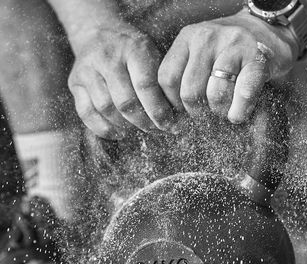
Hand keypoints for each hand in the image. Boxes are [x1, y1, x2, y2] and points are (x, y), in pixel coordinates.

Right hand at [68, 23, 174, 138]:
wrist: (98, 31)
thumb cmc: (133, 51)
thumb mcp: (152, 54)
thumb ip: (162, 82)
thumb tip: (176, 117)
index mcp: (134, 48)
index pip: (146, 86)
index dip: (158, 111)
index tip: (169, 125)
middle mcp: (107, 57)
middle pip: (125, 101)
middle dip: (143, 122)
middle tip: (154, 129)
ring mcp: (87, 69)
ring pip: (106, 108)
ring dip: (125, 126)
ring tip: (138, 128)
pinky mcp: (74, 82)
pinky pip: (86, 113)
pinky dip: (103, 128)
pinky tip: (118, 133)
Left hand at [158, 10, 298, 122]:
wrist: (267, 34)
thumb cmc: (226, 57)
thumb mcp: (199, 58)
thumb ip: (182, 78)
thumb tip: (168, 119)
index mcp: (187, 38)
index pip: (167, 79)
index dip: (172, 105)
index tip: (181, 115)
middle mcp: (207, 37)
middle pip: (190, 92)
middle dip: (198, 112)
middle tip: (208, 113)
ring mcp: (233, 45)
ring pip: (215, 95)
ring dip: (219, 112)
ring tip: (224, 111)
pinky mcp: (257, 58)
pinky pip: (243, 93)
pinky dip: (239, 111)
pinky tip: (237, 115)